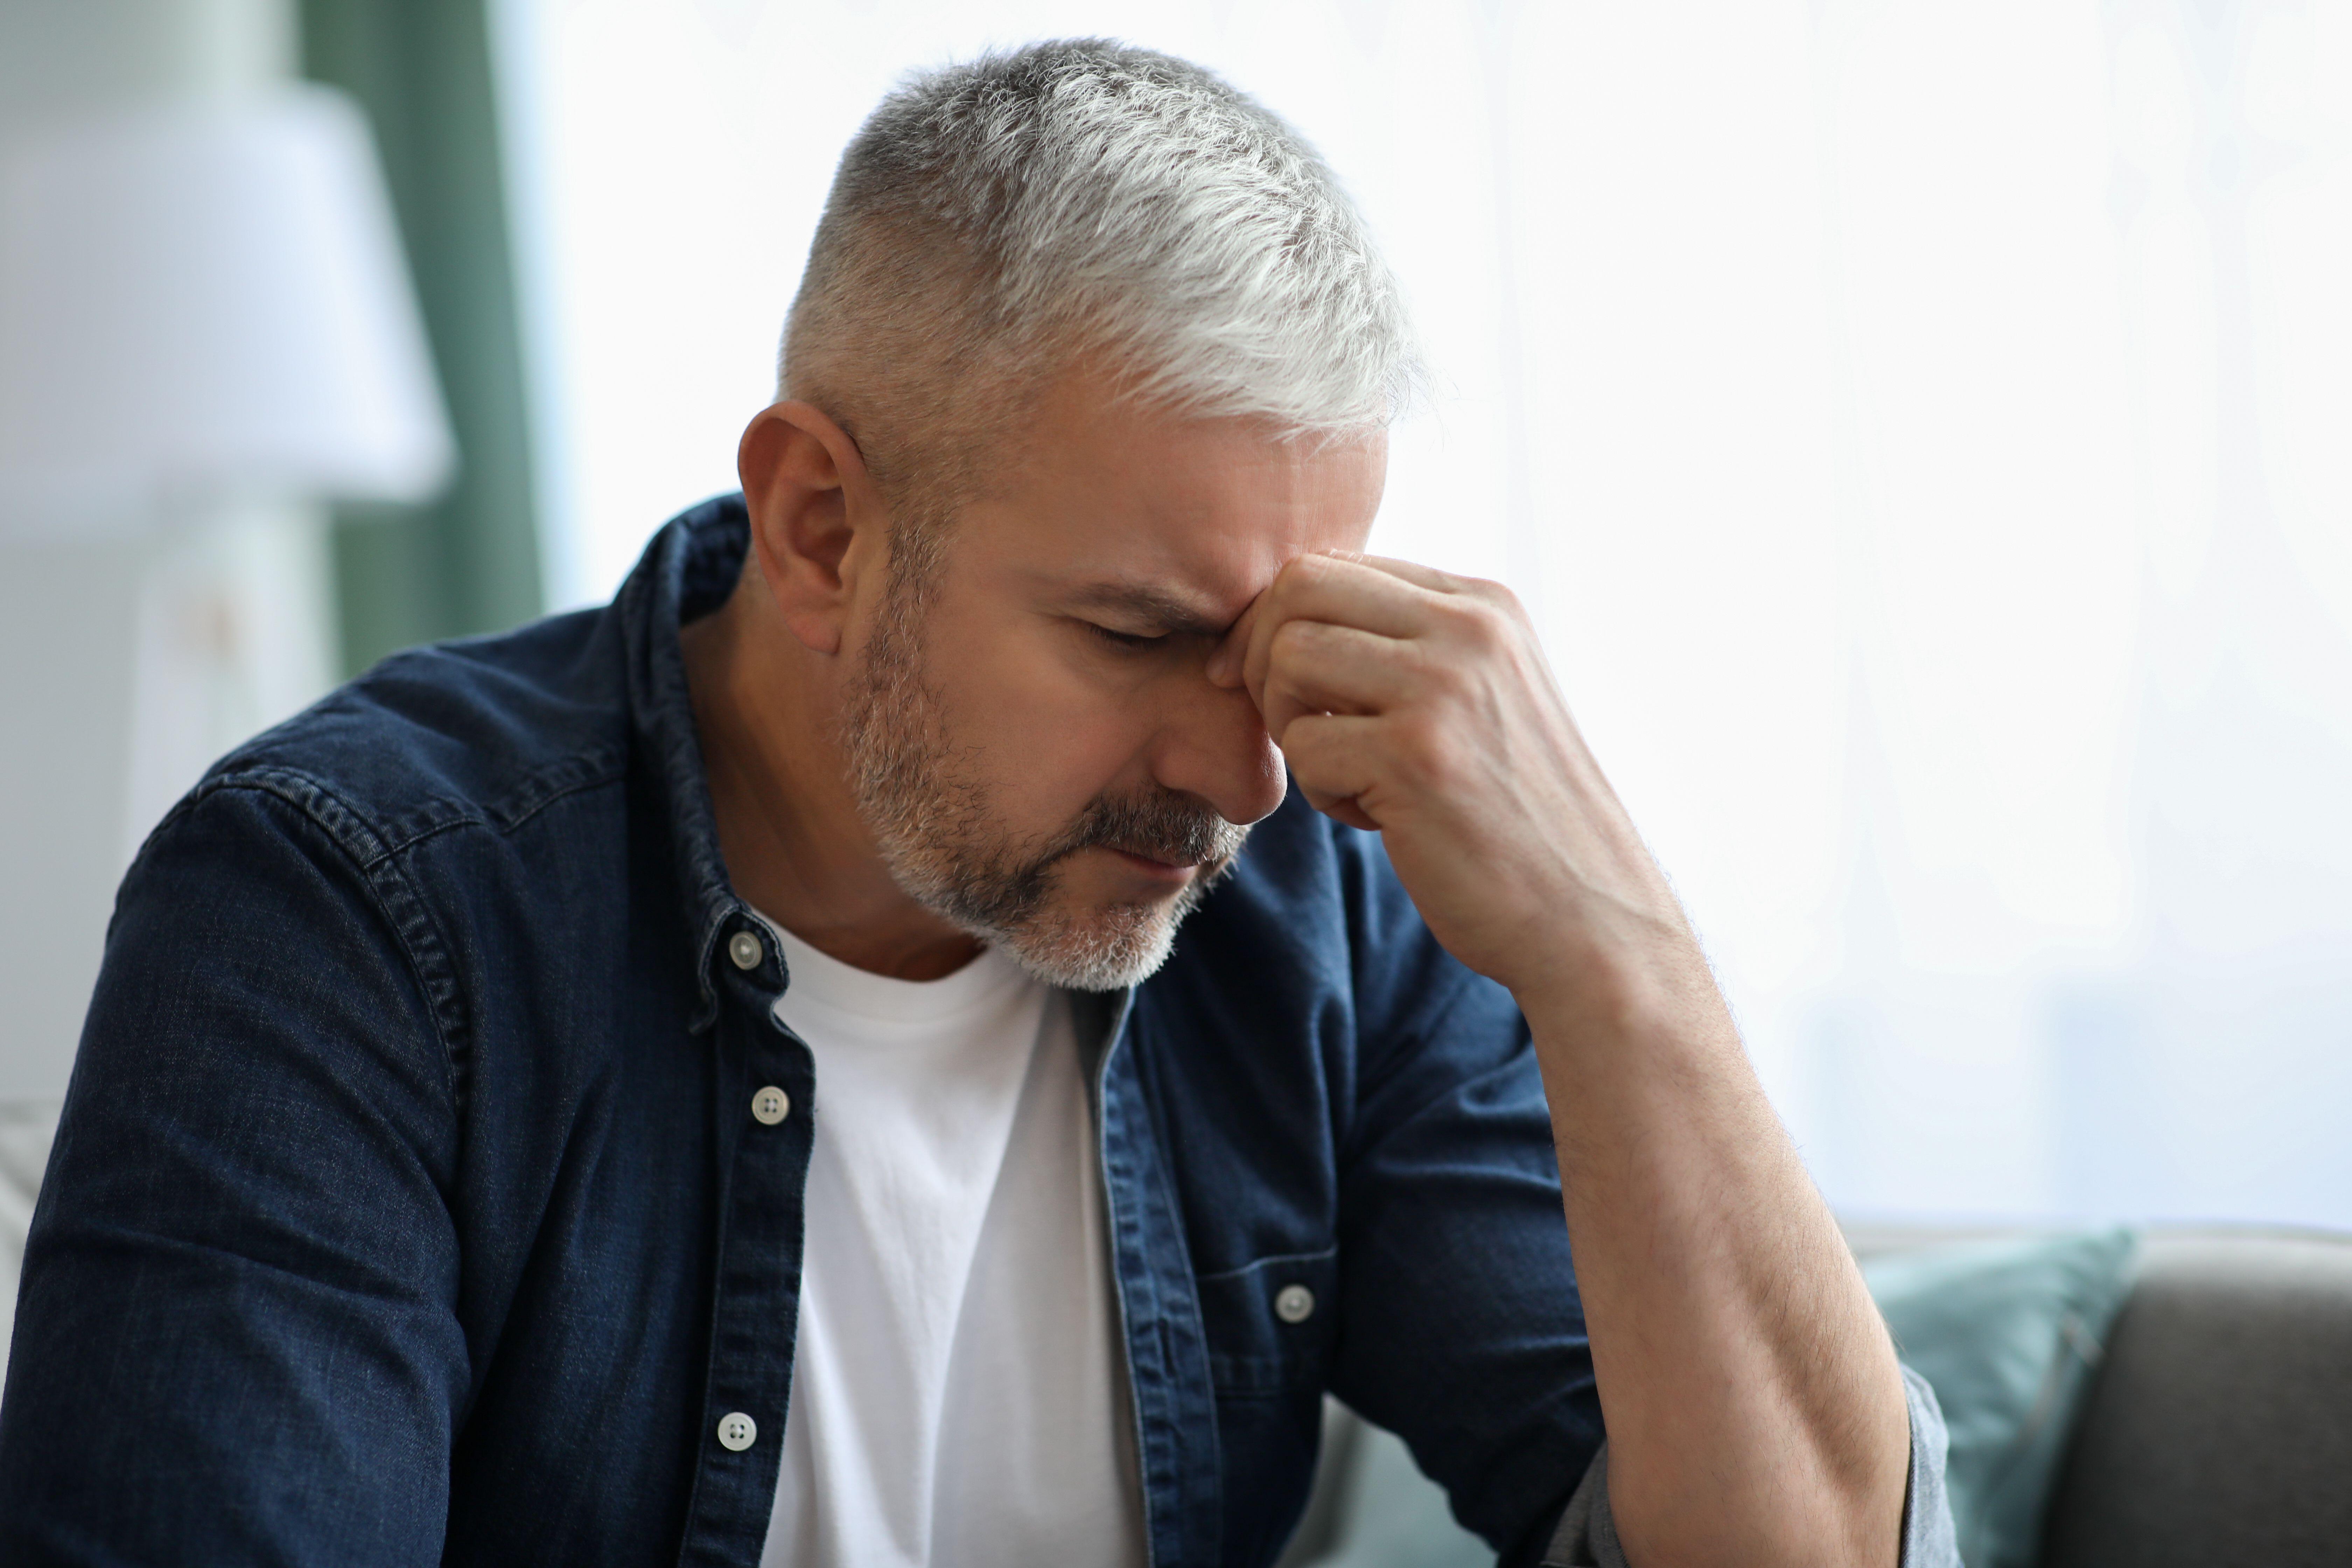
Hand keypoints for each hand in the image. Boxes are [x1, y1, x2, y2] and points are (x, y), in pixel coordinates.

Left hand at [1209, 552, 1702, 1017]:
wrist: (1590, 917)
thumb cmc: (1519, 815)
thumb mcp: (1484, 697)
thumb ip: (1409, 646)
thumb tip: (1283, 617)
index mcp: (1483, 605)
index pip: (1335, 566)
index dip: (1275, 621)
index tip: (1260, 677)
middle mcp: (1468, 628)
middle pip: (1298, 588)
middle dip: (1260, 654)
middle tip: (1288, 723)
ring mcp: (1442, 688)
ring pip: (1288, 660)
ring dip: (1290, 725)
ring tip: (1347, 773)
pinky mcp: (1415, 757)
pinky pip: (1306, 749)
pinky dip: (1323, 793)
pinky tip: (1380, 819)